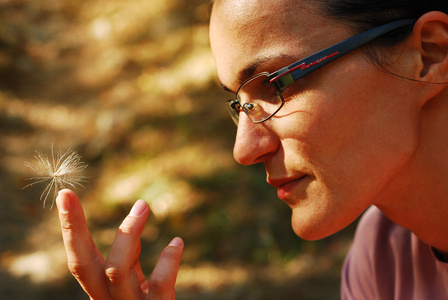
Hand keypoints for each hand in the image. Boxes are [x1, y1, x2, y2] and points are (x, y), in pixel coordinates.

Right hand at [56, 189, 183, 299]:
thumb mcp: (133, 288)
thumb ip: (129, 264)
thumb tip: (131, 231)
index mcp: (102, 294)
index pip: (79, 261)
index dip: (70, 229)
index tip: (65, 195)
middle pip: (82, 267)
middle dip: (73, 229)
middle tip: (68, 194)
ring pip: (116, 272)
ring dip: (128, 234)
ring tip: (142, 205)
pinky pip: (158, 286)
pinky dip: (167, 261)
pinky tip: (176, 243)